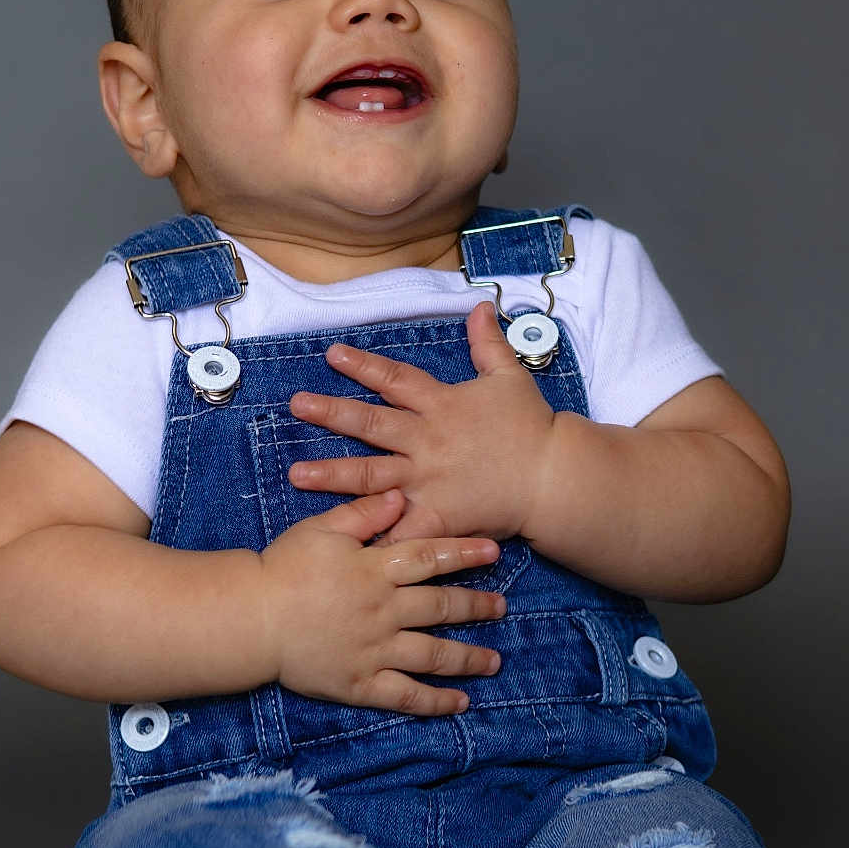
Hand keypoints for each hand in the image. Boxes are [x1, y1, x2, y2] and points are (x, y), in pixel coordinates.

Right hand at [259, 489, 505, 715]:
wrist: (250, 618)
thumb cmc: (283, 568)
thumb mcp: (321, 529)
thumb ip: (362, 513)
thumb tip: (400, 495)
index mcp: (374, 569)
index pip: (430, 558)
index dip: (464, 554)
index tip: (494, 552)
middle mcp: (383, 610)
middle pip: (440, 607)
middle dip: (476, 606)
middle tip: (502, 607)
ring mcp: (375, 650)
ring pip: (433, 654)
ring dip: (468, 658)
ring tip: (494, 661)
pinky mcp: (361, 684)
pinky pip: (406, 696)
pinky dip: (436, 701)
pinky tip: (460, 703)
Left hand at [286, 301, 557, 542]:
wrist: (552, 478)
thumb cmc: (533, 427)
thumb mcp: (510, 377)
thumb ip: (489, 343)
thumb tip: (480, 305)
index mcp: (441, 405)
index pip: (395, 379)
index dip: (363, 365)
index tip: (333, 354)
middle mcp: (427, 440)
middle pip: (370, 423)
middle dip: (331, 412)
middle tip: (296, 404)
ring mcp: (427, 480)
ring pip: (371, 475)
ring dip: (332, 475)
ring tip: (296, 473)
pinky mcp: (435, 514)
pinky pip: (398, 527)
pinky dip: (373, 535)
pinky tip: (343, 541)